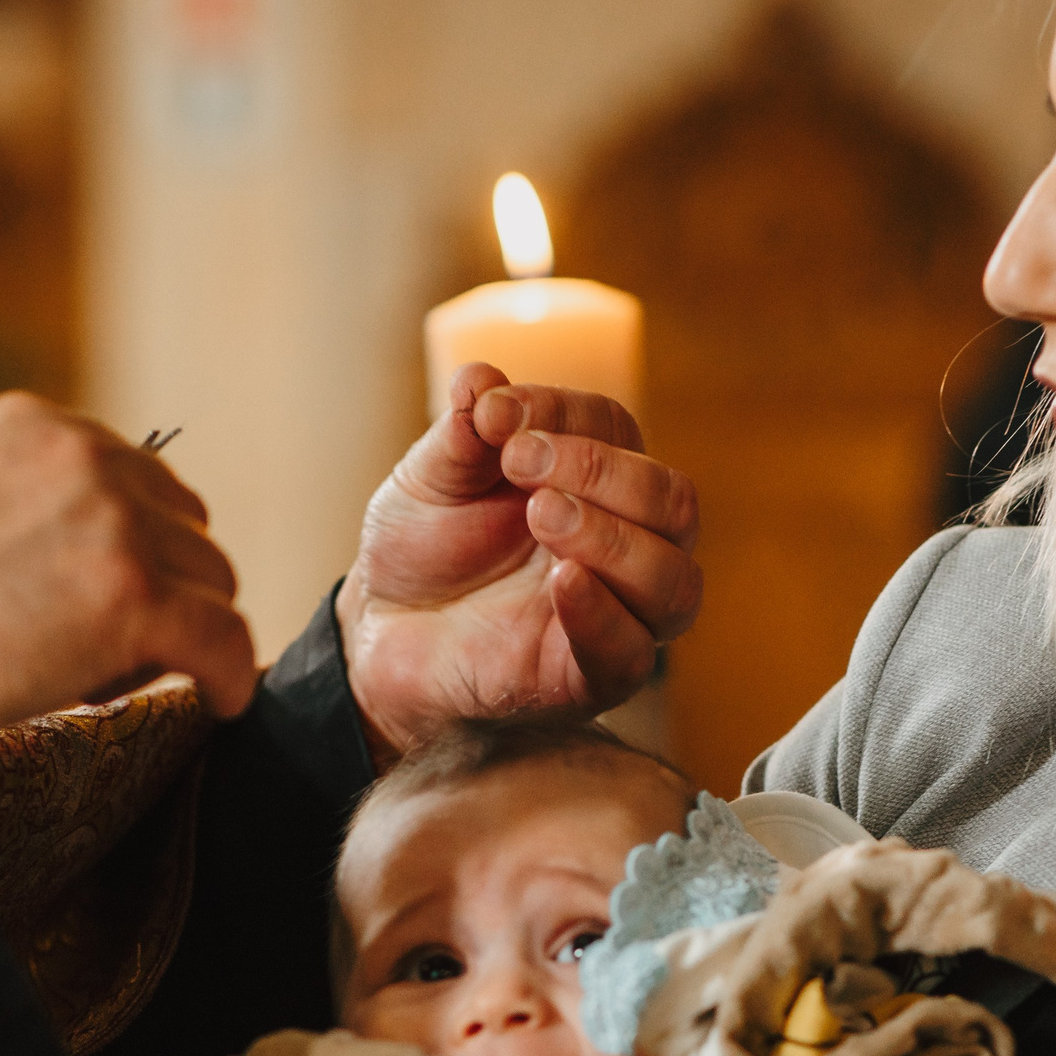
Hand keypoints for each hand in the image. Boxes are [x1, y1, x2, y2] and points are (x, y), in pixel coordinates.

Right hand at [0, 392, 256, 761]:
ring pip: (212, 580)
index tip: (106, 588)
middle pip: (182, 522)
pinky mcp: (139, 601)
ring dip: (184, 630)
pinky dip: (230, 676)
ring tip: (127, 680)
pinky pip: (227, 639)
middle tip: (116, 643)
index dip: (127, 538)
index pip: (129, 471)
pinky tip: (220, 702)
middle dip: (163, 579)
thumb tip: (5, 503)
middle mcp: (85, 458)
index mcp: (29, 426)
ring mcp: (117, 527)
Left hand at [341, 363, 702, 762]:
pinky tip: (561, 580)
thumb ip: (463, 433)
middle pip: (672, 502)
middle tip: (519, 462)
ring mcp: (615, 614)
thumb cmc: (423, 550)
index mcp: (597, 482)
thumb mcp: (431, 479)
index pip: (618, 429)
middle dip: (600, 470)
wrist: (382, 631)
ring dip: (612, 537)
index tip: (494, 414)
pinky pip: (630, 654)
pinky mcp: (589, 679)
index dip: (561, 411)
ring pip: (673, 580)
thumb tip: (481, 376)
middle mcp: (625, 545)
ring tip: (540, 515)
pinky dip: (602, 613)